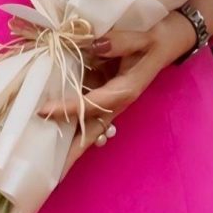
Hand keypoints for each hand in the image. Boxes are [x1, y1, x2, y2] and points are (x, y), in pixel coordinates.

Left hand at [38, 12, 199, 144]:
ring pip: (86, 124)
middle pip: (91, 132)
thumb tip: (96, 44)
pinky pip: (83, 107)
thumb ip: (121, 41)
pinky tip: (48, 124)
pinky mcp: (102, 90)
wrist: (169, 40)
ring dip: (68, 140)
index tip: (44, 111)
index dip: (69, 109)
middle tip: (50, 174)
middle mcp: (115, 101)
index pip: (92, 105)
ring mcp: (108, 98)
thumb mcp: (144, 38)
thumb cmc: (157, 40)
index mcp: (125, 91)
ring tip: (43, 154)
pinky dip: (67, 117)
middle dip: (72, 153)